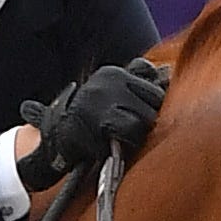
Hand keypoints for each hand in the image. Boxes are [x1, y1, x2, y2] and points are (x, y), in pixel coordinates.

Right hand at [16, 59, 168, 188]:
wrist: (53, 137)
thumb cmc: (86, 118)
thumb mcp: (107, 91)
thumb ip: (135, 82)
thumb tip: (166, 76)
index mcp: (113, 74)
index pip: (154, 89)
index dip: (154, 108)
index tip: (143, 119)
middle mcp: (109, 84)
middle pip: (153, 104)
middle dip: (148, 121)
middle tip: (135, 133)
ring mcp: (103, 104)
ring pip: (143, 121)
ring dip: (138, 135)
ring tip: (125, 140)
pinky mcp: (98, 124)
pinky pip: (128, 135)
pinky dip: (125, 144)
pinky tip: (114, 146)